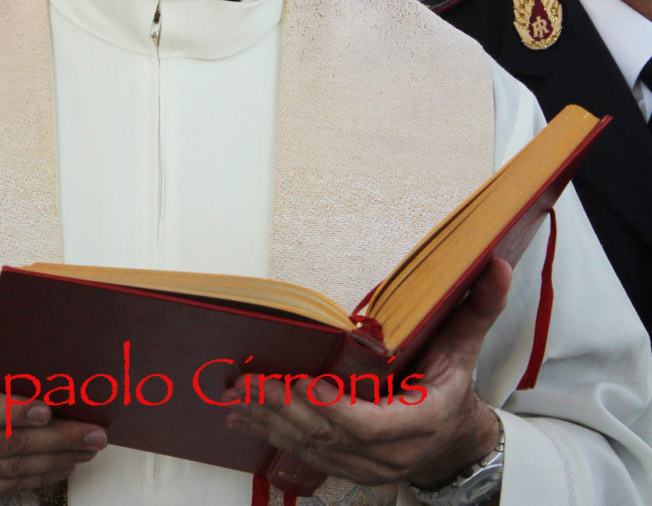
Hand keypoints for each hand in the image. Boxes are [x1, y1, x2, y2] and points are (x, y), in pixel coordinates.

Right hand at [0, 345, 106, 505]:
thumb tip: (35, 360)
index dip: (11, 410)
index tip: (48, 409)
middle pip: (0, 443)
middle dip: (53, 439)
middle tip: (91, 432)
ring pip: (7, 470)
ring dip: (54, 460)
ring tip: (86, 448)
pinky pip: (3, 488)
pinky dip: (38, 477)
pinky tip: (61, 464)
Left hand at [223, 259, 510, 488]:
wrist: (456, 441)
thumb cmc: (453, 385)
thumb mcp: (467, 345)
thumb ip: (480, 307)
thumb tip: (496, 264)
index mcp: (420, 421)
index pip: (374, 424)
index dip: (339, 409)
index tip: (309, 384)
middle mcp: (392, 452)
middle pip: (333, 436)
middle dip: (289, 409)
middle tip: (252, 381)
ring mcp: (368, 466)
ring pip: (313, 448)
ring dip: (272, 422)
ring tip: (237, 395)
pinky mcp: (349, 469)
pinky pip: (305, 456)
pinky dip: (272, 435)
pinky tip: (241, 417)